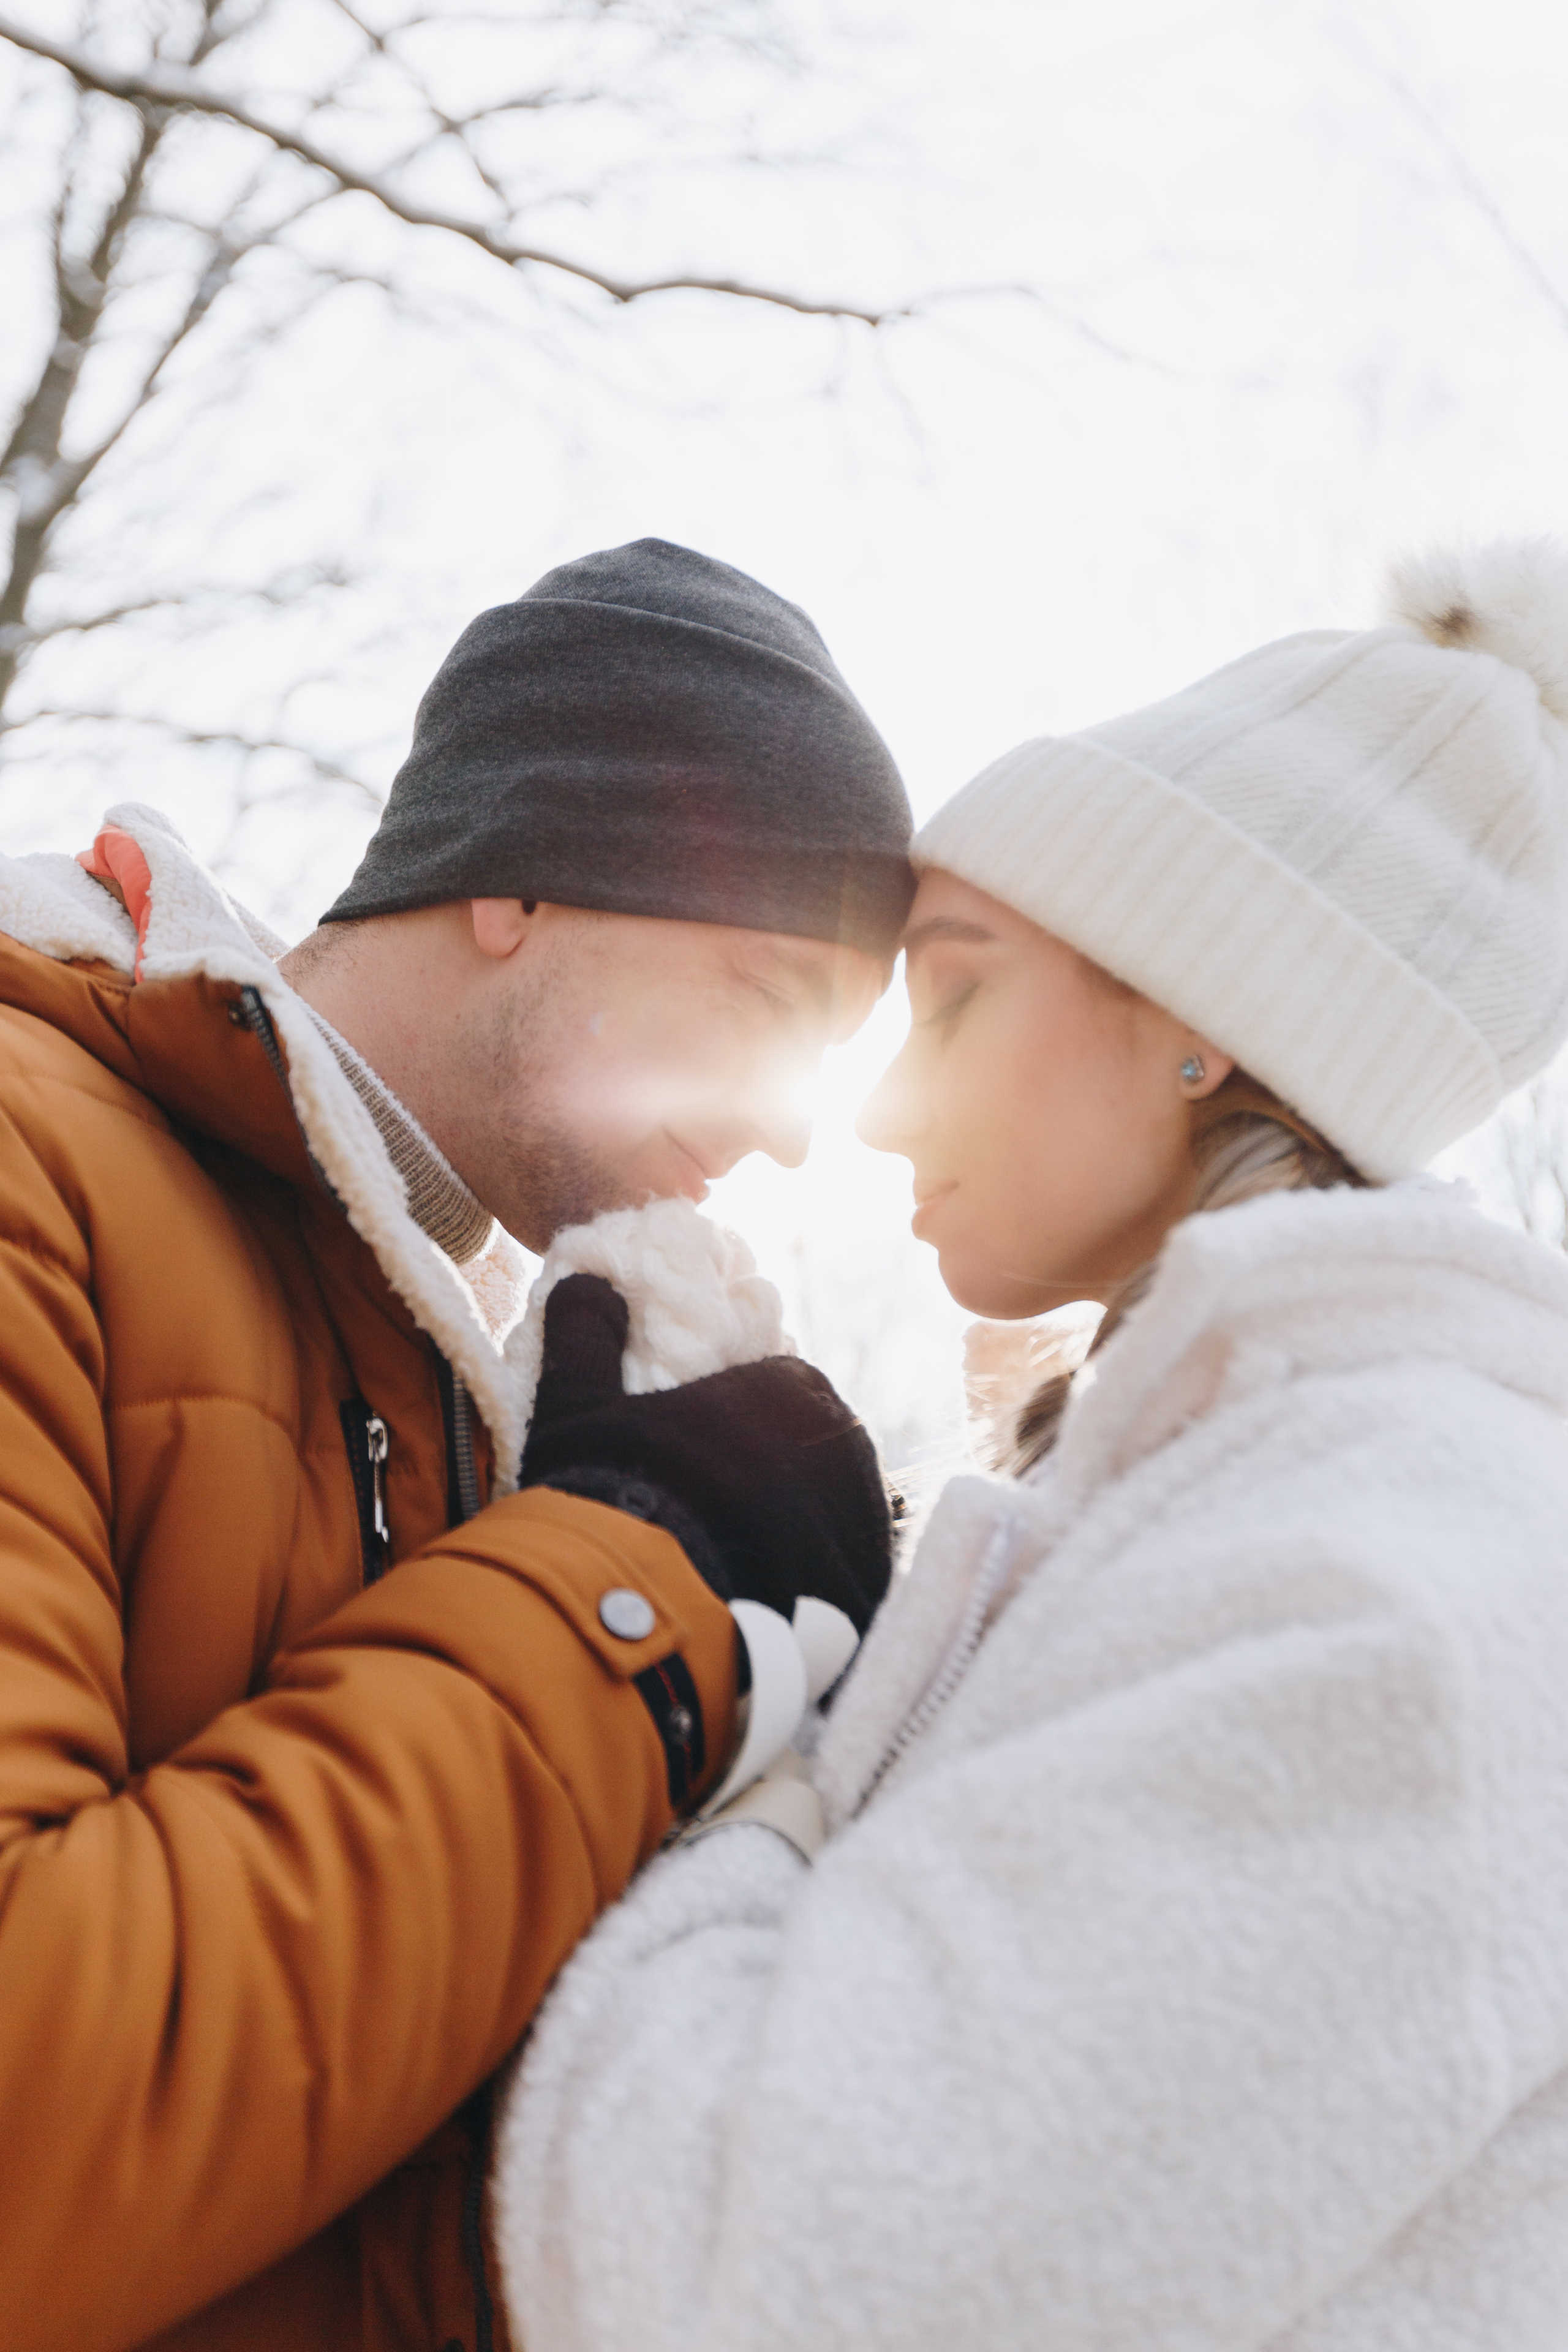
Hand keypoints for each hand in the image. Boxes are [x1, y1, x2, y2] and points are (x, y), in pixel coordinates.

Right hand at [519, 1273, 896, 1638]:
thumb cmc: (609, 1490)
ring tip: (742, 1573)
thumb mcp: (577, 1405)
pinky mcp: (865, 1598)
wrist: (642, 1608)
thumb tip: (586, 1280)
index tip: (704, 1460)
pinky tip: (773, 1614)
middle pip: (815, 1458)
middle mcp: (843, 1450)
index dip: (742, 1426)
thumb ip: (586, 1336)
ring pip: (835, 1523)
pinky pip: (847, 1590)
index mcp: (791, 1390)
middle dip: (779, 1482)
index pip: (781, 1393)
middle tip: (720, 1520)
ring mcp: (861, 1528)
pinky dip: (818, 1600)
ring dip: (801, 1541)